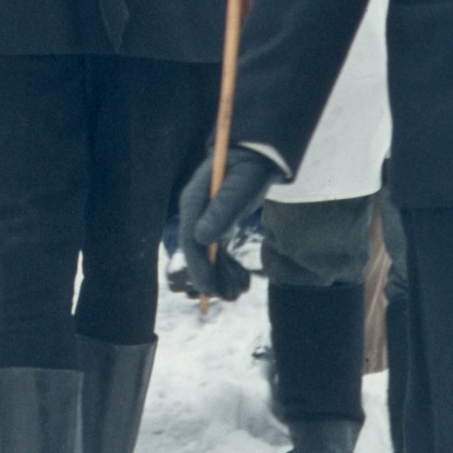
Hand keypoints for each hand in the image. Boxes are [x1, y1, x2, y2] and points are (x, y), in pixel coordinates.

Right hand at [176, 144, 278, 301]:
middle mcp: (195, 211)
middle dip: (212, 278)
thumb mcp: (243, 185)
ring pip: (208, 256)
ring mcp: (205, 218)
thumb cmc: (252, 166)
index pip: (191, 240)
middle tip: (232, 297)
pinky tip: (243, 281)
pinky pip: (218, 253)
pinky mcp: (217, 223)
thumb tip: (202, 239)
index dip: (200, 268)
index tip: (213, 290)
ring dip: (222, 277)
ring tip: (241, 291)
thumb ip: (224, 209)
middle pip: (197, 252)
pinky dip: (228, 269)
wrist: (261, 155)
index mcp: (194, 200)